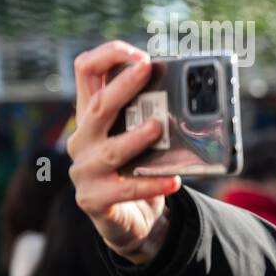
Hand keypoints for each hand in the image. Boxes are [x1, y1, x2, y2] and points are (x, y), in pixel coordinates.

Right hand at [67, 41, 181, 263]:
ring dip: (135, 137)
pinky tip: (173, 181)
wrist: (135, 221)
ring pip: (110, 149)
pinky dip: (151, 185)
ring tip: (158, 127)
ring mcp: (83, 170)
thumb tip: (194, 95)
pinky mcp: (93, 199)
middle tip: (147, 70)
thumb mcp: (144, 140)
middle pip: (97, 107)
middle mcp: (82, 139)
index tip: (138, 54)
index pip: (86, 72)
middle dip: (123, 86)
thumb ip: (155, 116)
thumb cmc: (141, 170)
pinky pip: (125, 189)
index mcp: (92, 116)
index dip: (108, 56)